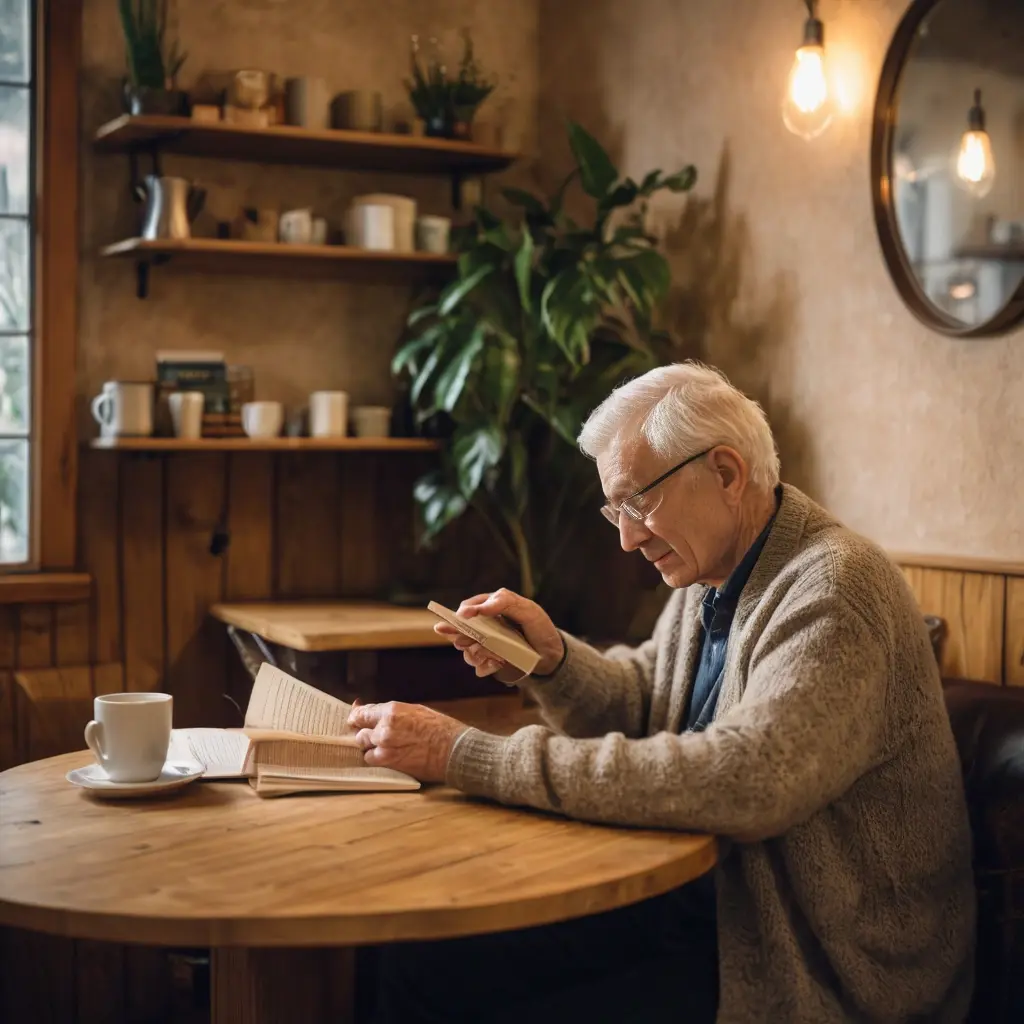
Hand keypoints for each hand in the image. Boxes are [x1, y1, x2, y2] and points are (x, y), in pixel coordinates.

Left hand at [347, 701, 468, 782]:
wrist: (453, 750)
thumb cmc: (439, 728)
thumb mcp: (414, 711)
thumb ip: (391, 713)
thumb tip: (373, 712)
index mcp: (391, 711)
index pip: (361, 714)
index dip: (356, 716)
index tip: (355, 718)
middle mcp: (384, 728)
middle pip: (359, 732)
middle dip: (364, 733)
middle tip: (371, 734)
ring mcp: (384, 748)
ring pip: (364, 747)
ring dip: (369, 746)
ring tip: (384, 746)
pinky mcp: (389, 763)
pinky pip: (371, 760)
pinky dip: (375, 758)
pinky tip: (386, 756)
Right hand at [433, 588, 564, 676]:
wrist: (550, 654)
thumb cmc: (540, 627)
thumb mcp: (527, 610)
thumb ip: (505, 602)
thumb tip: (479, 607)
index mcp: (490, 608)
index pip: (467, 608)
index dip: (460, 614)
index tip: (463, 618)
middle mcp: (484, 626)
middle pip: (460, 631)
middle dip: (463, 638)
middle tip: (469, 643)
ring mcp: (485, 644)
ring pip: (467, 651)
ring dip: (478, 654)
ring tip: (496, 656)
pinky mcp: (489, 661)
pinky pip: (478, 667)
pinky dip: (486, 667)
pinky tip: (499, 663)